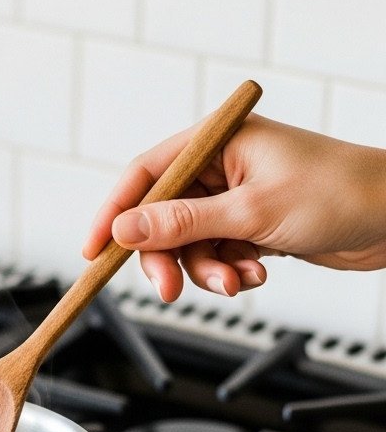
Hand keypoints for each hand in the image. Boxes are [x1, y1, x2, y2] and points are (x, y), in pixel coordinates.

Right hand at [83, 114, 385, 302]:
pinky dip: (231, 271)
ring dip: (207, 270)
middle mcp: (222, 165)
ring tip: (237, 282)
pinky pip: (219, 253)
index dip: (115, 212)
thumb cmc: (337, 193)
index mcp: (217, 141)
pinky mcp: (253, 225)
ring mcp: (238, 197)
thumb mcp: (250, 213)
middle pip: (163, 216)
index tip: (94, 250)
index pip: (146, 173)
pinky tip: (257, 273)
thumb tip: (125, 229)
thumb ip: (182, 224)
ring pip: (192, 243)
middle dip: (168, 257)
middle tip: (171, 290)